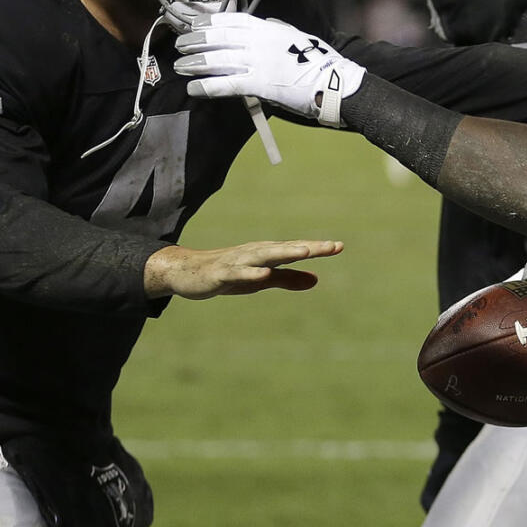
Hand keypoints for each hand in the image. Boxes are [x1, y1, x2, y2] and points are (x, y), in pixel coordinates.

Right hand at [144, 240, 342, 298]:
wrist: (187, 273)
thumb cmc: (228, 273)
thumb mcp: (262, 280)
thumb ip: (288, 279)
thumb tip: (316, 279)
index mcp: (267, 254)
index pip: (296, 250)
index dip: (317, 249)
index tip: (339, 246)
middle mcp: (256, 253)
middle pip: (287, 249)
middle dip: (308, 248)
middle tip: (331, 246)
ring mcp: (239, 262)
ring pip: (266, 256)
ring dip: (285, 253)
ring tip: (305, 252)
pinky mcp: (223, 273)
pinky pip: (239, 273)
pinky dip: (252, 273)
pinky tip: (264, 274)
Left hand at [173, 13, 364, 126]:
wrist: (336, 83)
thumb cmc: (320, 63)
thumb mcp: (299, 37)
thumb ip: (279, 30)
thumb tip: (267, 24)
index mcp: (268, 28)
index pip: (231, 20)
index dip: (209, 22)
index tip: (194, 24)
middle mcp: (259, 41)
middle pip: (218, 38)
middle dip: (195, 41)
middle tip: (179, 45)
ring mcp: (258, 62)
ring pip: (217, 60)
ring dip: (194, 63)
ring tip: (180, 66)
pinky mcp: (259, 84)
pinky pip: (226, 84)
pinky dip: (206, 87)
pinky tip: (193, 90)